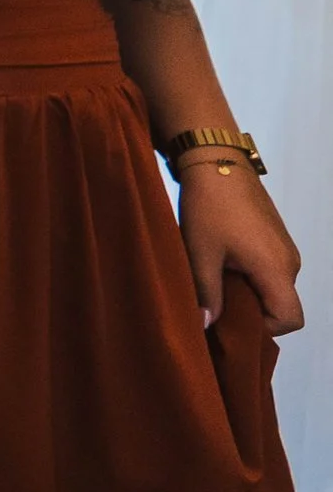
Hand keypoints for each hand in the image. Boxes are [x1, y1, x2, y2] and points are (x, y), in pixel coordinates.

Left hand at [178, 162, 303, 334]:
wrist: (217, 162)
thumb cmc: (209, 208)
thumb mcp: (201, 254)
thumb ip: (207, 294)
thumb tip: (207, 326)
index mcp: (277, 269)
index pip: (290, 319)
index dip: (264, 329)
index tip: (230, 320)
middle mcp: (289, 262)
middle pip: (281, 305)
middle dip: (250, 312)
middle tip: (213, 305)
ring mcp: (284, 248)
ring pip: (272, 287)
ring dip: (246, 292)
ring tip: (212, 281)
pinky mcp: (275, 237)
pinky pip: (268, 270)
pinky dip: (248, 276)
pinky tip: (219, 264)